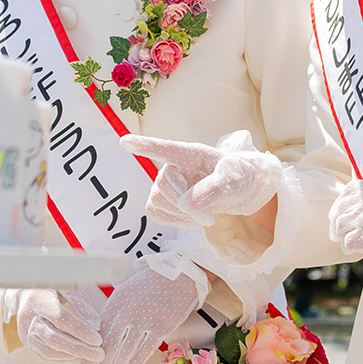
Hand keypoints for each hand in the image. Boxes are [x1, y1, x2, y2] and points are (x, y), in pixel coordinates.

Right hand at [8, 288, 103, 363]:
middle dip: (79, 348)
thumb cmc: (53, 287)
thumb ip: (82, 305)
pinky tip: (77, 355)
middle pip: (54, 338)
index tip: (98, 339)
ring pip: (48, 350)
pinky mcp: (26, 342)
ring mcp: (25, 332)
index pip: (61, 319)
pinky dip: (62, 357)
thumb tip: (95, 326)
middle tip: (99, 354)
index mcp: (39, 299)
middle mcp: (28, 318)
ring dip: (72, 355)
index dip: (80, 331)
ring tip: (91, 354)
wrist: (27, 293)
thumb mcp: (70, 287)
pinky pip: (44, 355)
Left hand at [91, 264, 206, 363]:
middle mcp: (129, 309)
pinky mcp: (163, 324)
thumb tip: (97, 341)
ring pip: (125, 352)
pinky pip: (145, 350)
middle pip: (109, 346)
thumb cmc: (151, 285)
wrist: (182, 271)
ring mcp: (147, 317)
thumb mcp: (127, 292)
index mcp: (117, 300)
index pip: (98, 334)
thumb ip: (113, 314)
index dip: (89, 355)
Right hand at [122, 134, 282, 227]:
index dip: (144, 146)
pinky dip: (176, 222)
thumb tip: (186, 203)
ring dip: (181, 215)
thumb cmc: (237, 177)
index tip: (125, 141)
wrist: (237, 192)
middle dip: (183, 205)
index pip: (163, 148)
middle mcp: (173, 166)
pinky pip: (157, 215)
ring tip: (204, 215)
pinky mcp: (163, 202)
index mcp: (190, 153)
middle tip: (210, 217)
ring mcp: (165, 184)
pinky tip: (192, 219)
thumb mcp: (235, 179)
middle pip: (162, 186)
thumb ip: (214, 188)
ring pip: (156, 202)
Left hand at [328, 179, 362, 262]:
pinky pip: (346, 243)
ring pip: (340, 226)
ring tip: (347, 242)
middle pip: (340, 210)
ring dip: (341, 236)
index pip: (347, 192)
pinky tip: (354, 250)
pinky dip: (348, 248)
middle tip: (337, 233)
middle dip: (337, 222)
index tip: (340, 214)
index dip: (340, 205)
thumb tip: (357, 202)